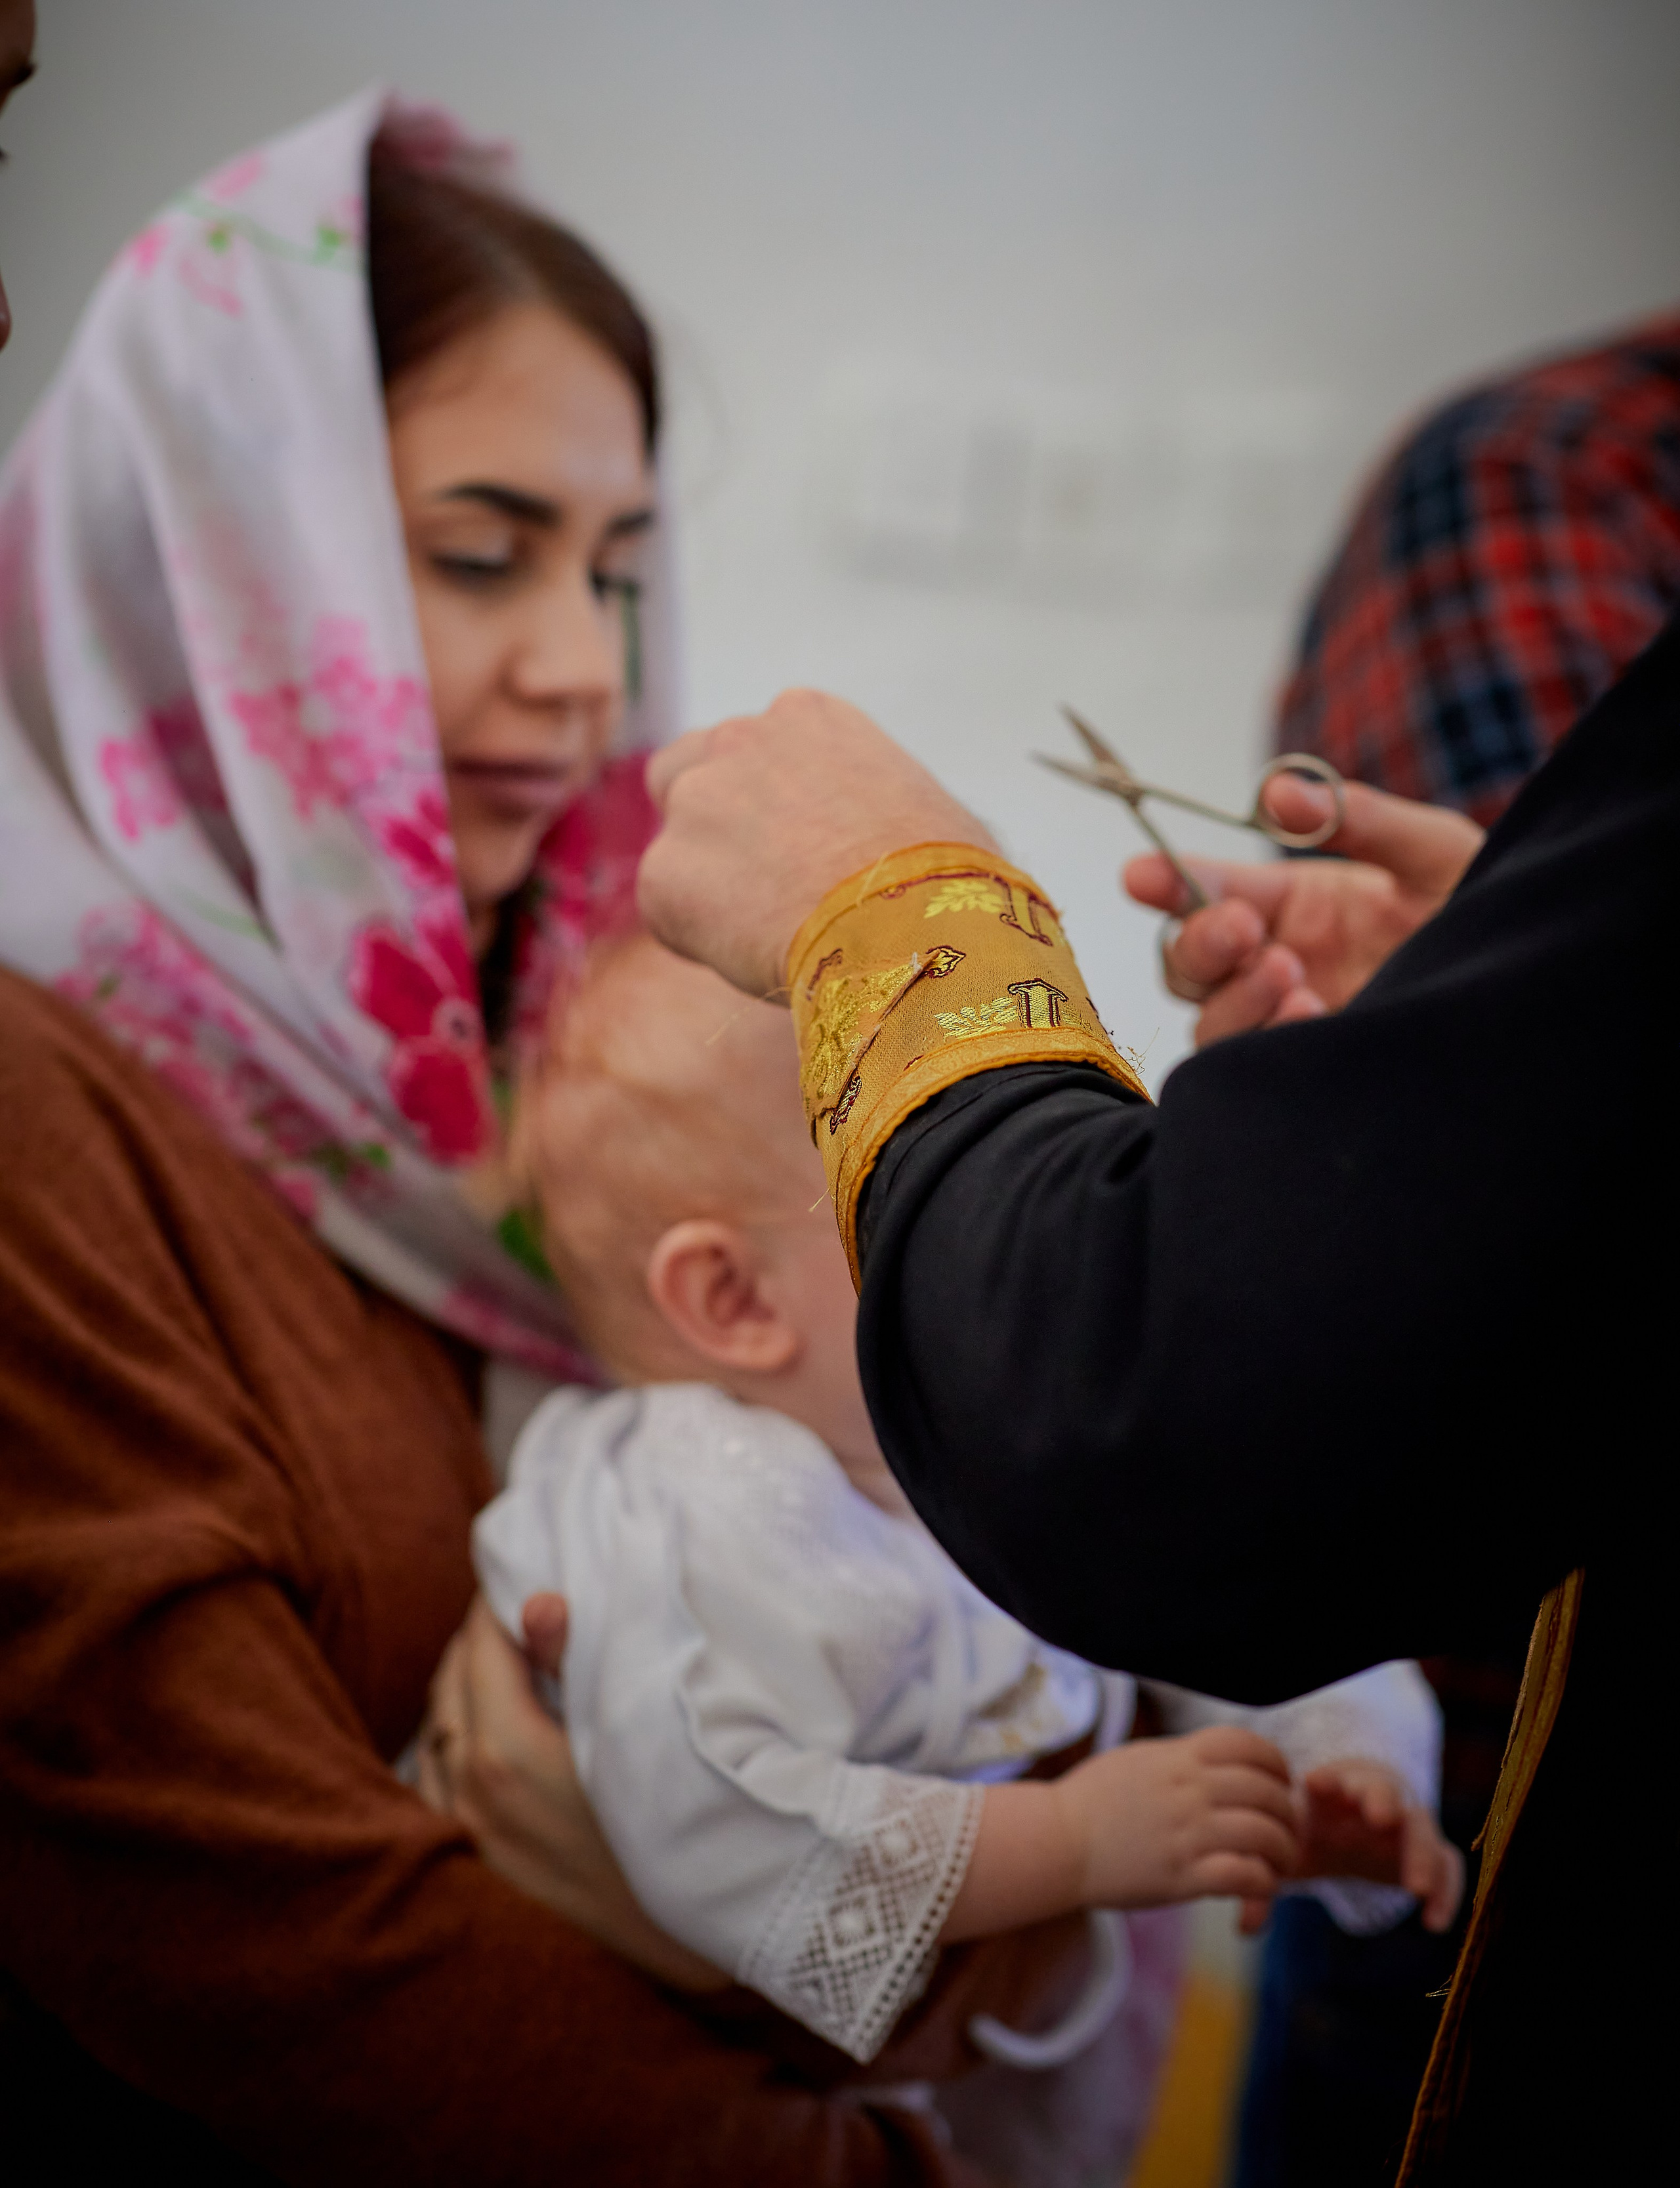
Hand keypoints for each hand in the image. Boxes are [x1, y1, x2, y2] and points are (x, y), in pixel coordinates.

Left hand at [416, 1593, 726, 1990]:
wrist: (695, 1947)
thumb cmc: (678, 1826)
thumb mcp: (633, 1737)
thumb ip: (574, 1666)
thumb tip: (537, 1604)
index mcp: (504, 1756)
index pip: (481, 1649)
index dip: (498, 1605)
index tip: (517, 1577)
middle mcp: (471, 1800)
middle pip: (450, 1688)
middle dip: (477, 1643)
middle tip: (512, 1612)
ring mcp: (469, 1843)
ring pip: (438, 1739)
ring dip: (461, 1693)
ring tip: (500, 1666)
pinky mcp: (478, 1876)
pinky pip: (438, 1790)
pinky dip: (452, 1748)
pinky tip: (481, 1738)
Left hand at [640, 689, 991, 999]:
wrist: (910, 925)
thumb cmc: (943, 877)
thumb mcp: (922, 805)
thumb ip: (874, 801)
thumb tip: (885, 840)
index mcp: (806, 717)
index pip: (753, 750)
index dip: (768, 806)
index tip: (793, 849)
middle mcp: (739, 740)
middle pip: (687, 776)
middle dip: (711, 828)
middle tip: (756, 887)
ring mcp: (696, 802)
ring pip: (676, 850)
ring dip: (707, 887)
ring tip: (769, 934)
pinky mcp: (665, 872)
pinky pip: (669, 913)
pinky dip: (701, 940)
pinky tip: (759, 958)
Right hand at [1061, 1725, 1299, 1908]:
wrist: (1057, 1841)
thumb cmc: (1093, 1800)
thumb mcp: (1139, 1758)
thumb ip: (1181, 1757)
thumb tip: (1220, 1757)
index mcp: (1179, 1756)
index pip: (1250, 1745)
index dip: (1277, 1763)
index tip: (1281, 1783)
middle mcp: (1188, 1789)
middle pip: (1267, 1790)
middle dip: (1289, 1813)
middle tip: (1288, 1831)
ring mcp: (1186, 1833)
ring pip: (1265, 1834)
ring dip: (1284, 1851)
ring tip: (1282, 1863)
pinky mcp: (1181, 1876)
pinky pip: (1243, 1876)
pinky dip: (1262, 1883)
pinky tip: (1258, 1887)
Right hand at [1124, 773, 1484, 1045]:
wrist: (1534, 987)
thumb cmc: (1482, 910)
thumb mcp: (1432, 851)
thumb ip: (1358, 817)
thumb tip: (1276, 792)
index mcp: (1289, 903)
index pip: (1203, 890)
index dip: (1164, 881)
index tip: (1140, 873)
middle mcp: (1274, 963)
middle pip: (1187, 964)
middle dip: (1201, 942)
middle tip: (1248, 929)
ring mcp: (1286, 1023)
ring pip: (1208, 1023)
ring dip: (1235, 998)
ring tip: (1295, 977)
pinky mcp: (1306, 1072)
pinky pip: (1247, 1071)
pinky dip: (1263, 1046)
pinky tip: (1313, 1019)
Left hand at [1237, 1758, 1464, 1935]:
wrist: (1345, 1830)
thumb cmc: (1308, 1837)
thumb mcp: (1286, 1855)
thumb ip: (1262, 1887)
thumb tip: (1244, 1930)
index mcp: (1331, 1793)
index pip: (1333, 1777)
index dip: (1328, 1779)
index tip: (1316, 1784)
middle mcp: (1372, 1799)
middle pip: (1383, 1789)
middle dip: (1381, 1800)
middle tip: (1379, 1818)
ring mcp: (1405, 1823)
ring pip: (1421, 1826)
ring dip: (1420, 1852)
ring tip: (1415, 1888)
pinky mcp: (1428, 1850)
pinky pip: (1447, 1864)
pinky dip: (1446, 1889)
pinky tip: (1433, 1923)